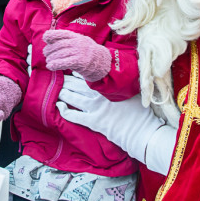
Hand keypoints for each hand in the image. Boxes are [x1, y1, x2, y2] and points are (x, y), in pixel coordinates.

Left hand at [43, 30, 110, 81]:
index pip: (62, 33)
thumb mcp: (81, 41)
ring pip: (60, 54)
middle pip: (58, 45)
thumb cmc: (88, 52)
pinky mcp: (80, 62)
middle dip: (49, 49)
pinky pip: (64, 63)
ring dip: (51, 58)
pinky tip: (50, 66)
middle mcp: (78, 43)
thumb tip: (51, 40)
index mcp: (77, 37)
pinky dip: (55, 64)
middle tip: (45, 53)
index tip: (45, 37)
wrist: (103, 62)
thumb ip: (69, 40)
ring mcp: (79, 52)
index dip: (52, 35)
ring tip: (48, 61)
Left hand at [57, 75, 174, 171]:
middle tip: (58, 77)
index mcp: (108, 87)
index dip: (78, 73)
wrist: (142, 131)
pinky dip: (65, 111)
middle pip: (77, 86)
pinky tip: (59, 106)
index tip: (72, 69)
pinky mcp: (93, 122)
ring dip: (63, 93)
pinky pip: (74, 116)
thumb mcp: (131, 93)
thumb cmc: (140, 112)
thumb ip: (121, 84)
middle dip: (66, 81)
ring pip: (73, 98)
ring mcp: (95, 109)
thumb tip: (115, 75)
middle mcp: (99, 96)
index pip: (89, 76)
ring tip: (57, 89)